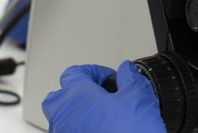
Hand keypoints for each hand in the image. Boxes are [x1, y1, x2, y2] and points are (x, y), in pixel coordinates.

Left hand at [42, 61, 166, 132]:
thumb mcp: (139, 99)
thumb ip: (131, 79)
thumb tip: (127, 71)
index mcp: (76, 95)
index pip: (75, 72)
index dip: (96, 72)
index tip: (112, 78)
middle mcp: (63, 116)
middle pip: (59, 96)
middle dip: (77, 93)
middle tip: (101, 96)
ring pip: (62, 119)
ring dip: (78, 114)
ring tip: (102, 117)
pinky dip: (81, 131)